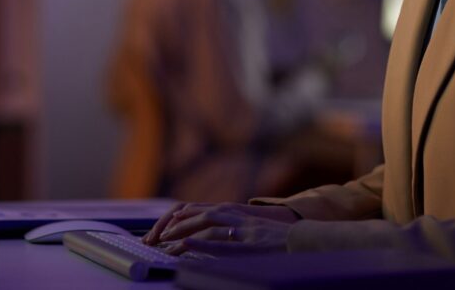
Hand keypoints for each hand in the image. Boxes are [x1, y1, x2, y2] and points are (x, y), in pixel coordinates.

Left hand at [143, 202, 297, 254]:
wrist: (300, 238)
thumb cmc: (274, 240)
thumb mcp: (245, 232)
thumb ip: (227, 233)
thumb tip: (207, 243)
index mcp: (229, 212)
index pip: (195, 210)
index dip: (175, 220)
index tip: (159, 232)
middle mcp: (231, 214)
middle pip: (194, 214)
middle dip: (171, 226)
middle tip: (154, 239)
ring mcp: (238, 225)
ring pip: (203, 225)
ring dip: (181, 232)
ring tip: (164, 242)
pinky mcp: (246, 238)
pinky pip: (220, 239)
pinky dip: (201, 241)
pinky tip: (188, 243)